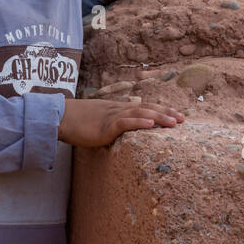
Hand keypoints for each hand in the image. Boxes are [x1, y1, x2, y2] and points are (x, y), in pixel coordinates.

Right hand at [57, 96, 184, 148]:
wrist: (60, 117)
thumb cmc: (76, 122)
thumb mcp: (98, 123)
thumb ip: (111, 127)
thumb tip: (120, 136)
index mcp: (118, 109)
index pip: (144, 107)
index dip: (161, 110)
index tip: (176, 115)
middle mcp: (119, 109)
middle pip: (148, 108)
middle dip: (167, 112)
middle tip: (183, 119)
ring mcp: (113, 116)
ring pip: (141, 113)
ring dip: (160, 117)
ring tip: (174, 122)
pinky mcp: (106, 125)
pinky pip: (125, 122)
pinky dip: (140, 122)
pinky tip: (152, 124)